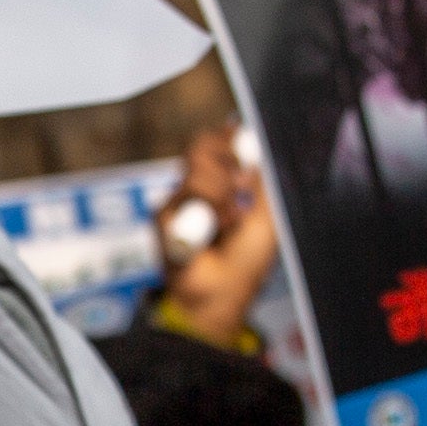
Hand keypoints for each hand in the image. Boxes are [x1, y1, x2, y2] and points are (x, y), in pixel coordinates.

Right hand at [154, 123, 277, 344]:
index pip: (215, 141)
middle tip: (241, 190)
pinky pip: (183, 199)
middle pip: (200, 146)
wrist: (225, 290)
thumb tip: (246, 134)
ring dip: (221, 196)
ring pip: (194, 171)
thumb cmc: (247, 258)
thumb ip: (258, 175)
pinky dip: (206, 216)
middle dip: (227, 166)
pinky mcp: (161, 216)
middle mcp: (196, 186)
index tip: (245, 159)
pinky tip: (210, 235)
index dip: (229, 140)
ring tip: (229, 223)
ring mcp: (177, 200)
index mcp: (220, 180)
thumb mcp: (265, 212)